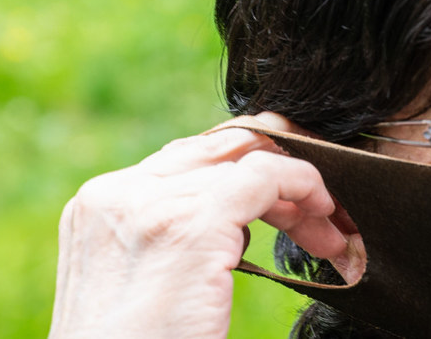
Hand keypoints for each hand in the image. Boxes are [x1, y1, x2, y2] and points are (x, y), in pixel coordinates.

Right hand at [49, 113, 361, 338]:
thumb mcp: (149, 281)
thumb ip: (180, 237)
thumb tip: (244, 222)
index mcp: (101, 205)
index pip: (190, 158)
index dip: (250, 169)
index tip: (290, 201)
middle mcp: (118, 194)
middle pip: (221, 149)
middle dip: (280, 170)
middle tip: (322, 210)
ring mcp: (151, 203)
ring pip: (250, 158)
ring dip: (300, 191)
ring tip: (330, 233)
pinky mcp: (193, 223)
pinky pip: (267, 176)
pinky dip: (304, 185)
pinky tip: (324, 214)